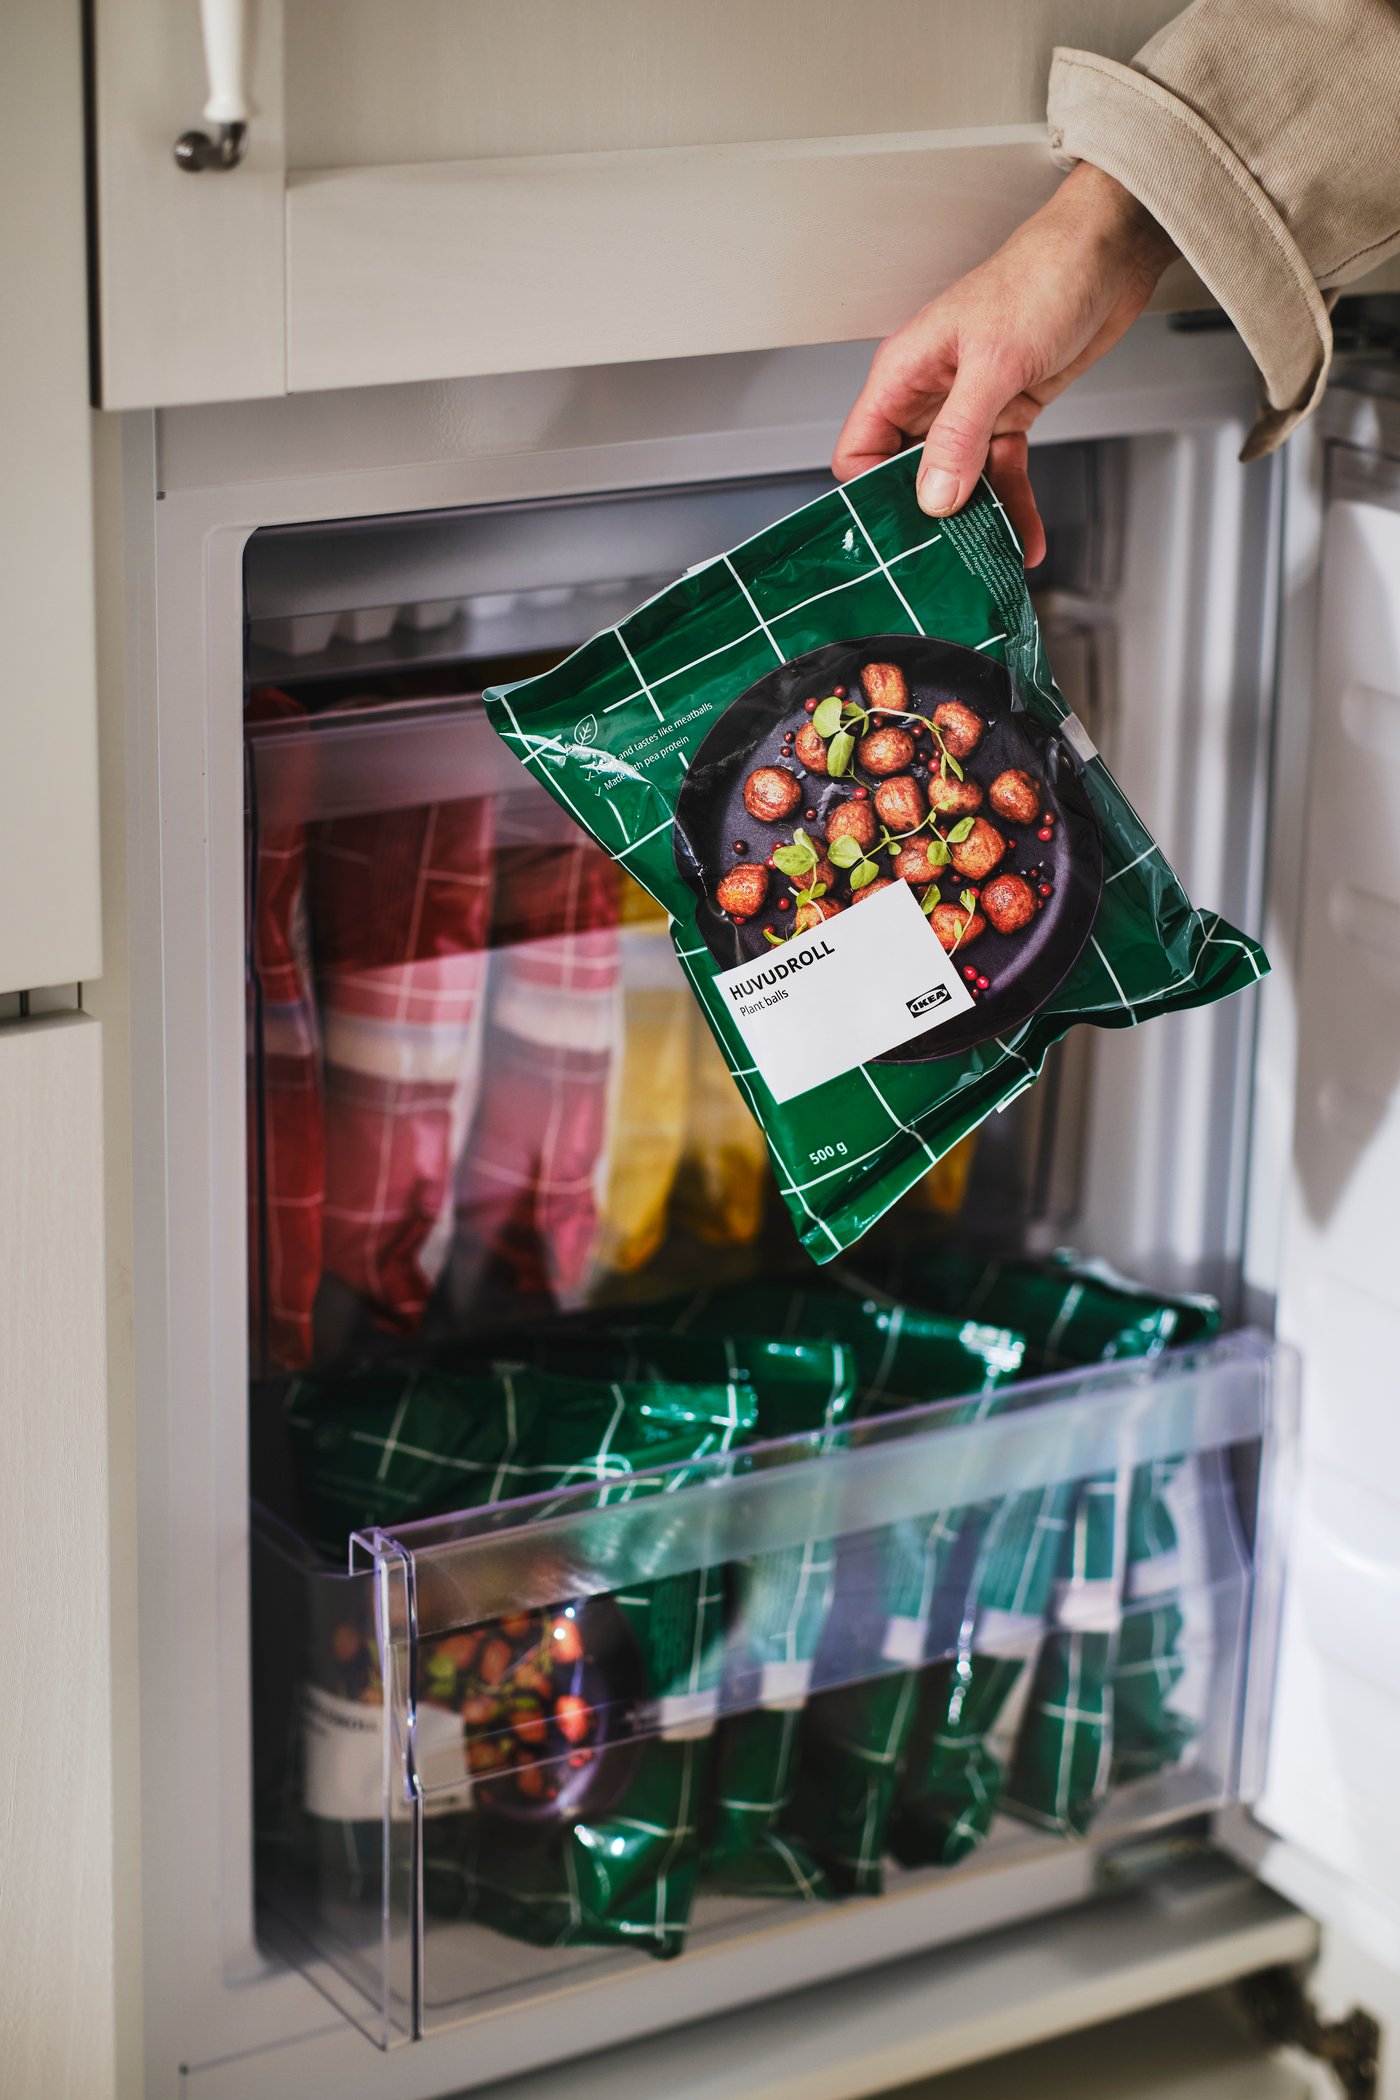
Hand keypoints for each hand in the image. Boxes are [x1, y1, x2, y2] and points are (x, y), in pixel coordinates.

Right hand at [832, 165, 1176, 565]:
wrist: (1109, 253)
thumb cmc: (1043, 276)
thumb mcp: (995, 360)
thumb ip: (959, 433)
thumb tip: (932, 495)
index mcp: (906, 371)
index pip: (860, 448)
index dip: (871, 492)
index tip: (896, 530)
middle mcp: (932, 393)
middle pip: (907, 473)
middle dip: (925, 518)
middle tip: (942, 560)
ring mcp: (970, 407)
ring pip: (958, 481)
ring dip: (975, 520)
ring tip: (988, 557)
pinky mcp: (1009, 414)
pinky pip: (1001, 473)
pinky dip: (1013, 505)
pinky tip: (1025, 536)